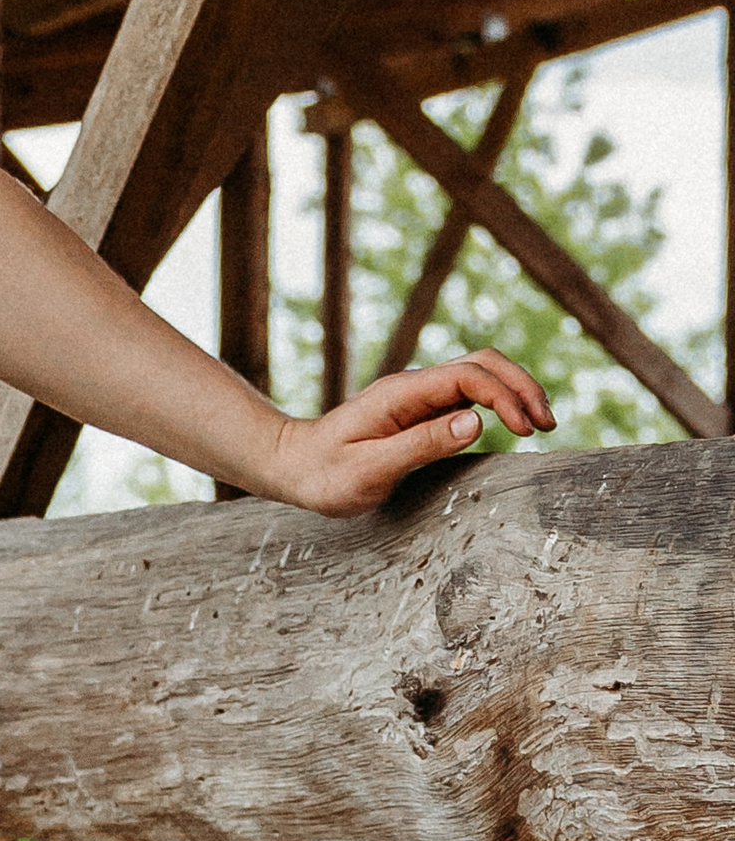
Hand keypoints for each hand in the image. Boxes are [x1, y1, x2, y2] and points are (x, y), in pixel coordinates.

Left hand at [261, 353, 551, 518]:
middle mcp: (414, 388)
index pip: (469, 377)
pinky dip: (497, 405)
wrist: (292, 467)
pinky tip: (512, 427)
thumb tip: (476, 421)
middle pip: (483, 365)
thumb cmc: (324, 475)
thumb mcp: (370, 470)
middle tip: (548, 424)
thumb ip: (421, 445)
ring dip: (514, 393)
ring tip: (540, 425)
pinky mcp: (420, 414)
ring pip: (479, 377)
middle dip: (521, 387)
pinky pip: (467, 398)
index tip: (526, 429)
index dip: (505, 396)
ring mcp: (418, 398)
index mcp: (402, 393)